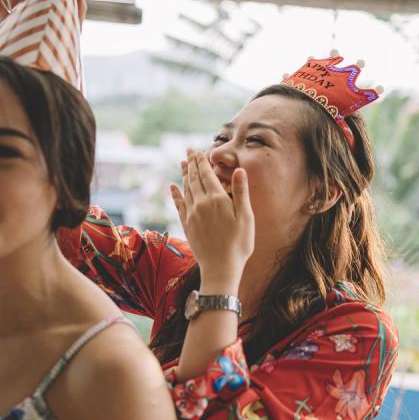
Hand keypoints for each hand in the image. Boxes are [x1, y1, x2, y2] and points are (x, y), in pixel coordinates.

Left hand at [170, 150, 253, 290]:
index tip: (197, 150)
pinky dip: (175, 194)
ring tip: (182, 163)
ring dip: (184, 175)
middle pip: (194, 178)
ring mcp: (192, 214)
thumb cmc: (239, 244)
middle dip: (191, 163)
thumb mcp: (246, 217)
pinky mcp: (187, 225)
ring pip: (185, 189)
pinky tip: (172, 187)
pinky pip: (179, 204)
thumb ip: (240, 192)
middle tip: (188, 151)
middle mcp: (201, 204)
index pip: (206, 174)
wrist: (220, 268)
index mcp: (216, 199)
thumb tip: (239, 170)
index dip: (201, 161)